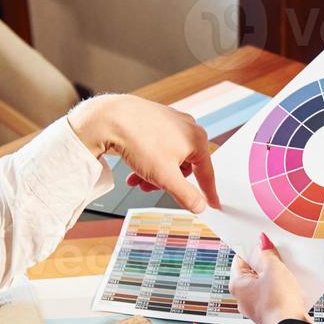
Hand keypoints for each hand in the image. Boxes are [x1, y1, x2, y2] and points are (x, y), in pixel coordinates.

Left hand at [69, 94, 219, 213]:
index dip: (209, 193)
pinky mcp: (156, 119)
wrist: (110, 118)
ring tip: (137, 178)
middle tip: (151, 187)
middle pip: (184, 166)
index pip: (206, 173)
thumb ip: (186, 195)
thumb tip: (199, 206)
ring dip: (154, 173)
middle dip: (166, 181)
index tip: (213, 204)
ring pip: (168, 157)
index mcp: (196, 139)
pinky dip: (148, 160)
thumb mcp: (165, 177)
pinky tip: (134, 166)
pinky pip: (158, 146)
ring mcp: (172, 121)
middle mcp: (187, 127)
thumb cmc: (139, 141)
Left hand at [230, 234, 311, 323]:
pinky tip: (291, 284)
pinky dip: (281, 288)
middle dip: (265, 262)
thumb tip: (262, 243)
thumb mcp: (274, 268)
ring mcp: (256, 307)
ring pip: (264, 284)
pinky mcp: (270, 313)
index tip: (263, 242)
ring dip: (275, 276)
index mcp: (237, 285)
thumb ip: (267, 253)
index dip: (252, 249)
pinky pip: (273, 295)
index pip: (240, 259)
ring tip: (286, 270)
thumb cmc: (278, 302)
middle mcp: (243, 298)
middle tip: (277, 255)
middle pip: (253, 272)